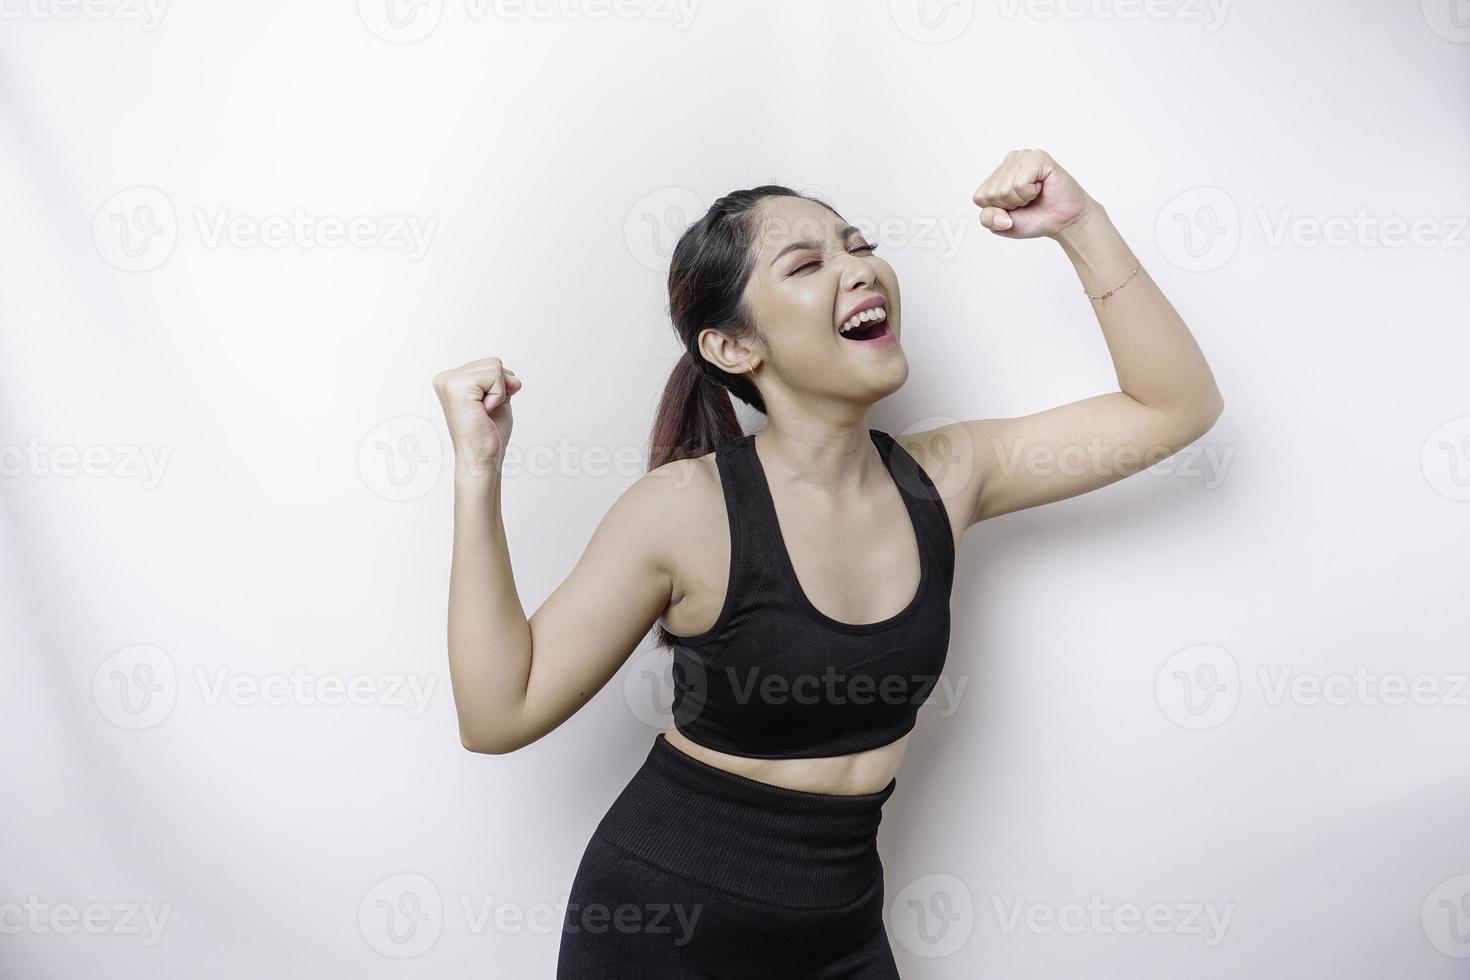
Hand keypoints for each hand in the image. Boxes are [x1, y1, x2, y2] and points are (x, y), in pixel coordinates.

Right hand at [431, 356, 522, 474]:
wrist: (481, 459)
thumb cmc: (488, 435)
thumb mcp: (497, 398)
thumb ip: (502, 380)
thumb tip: (513, 378)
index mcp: (451, 380)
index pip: (490, 365)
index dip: (500, 387)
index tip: (485, 409)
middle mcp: (445, 378)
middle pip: (494, 363)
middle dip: (500, 388)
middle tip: (486, 412)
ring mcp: (449, 381)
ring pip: (495, 366)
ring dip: (499, 392)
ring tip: (483, 412)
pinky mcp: (457, 387)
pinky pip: (495, 375)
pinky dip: (498, 395)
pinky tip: (483, 411)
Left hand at [972, 148, 1098, 240]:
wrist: (1063, 220)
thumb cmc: (1035, 218)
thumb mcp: (1002, 225)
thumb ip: (988, 219)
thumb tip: (1000, 215)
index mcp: (995, 177)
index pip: (980, 198)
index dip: (998, 211)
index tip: (1016, 208)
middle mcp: (1007, 163)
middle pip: (992, 194)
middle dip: (1011, 205)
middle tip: (1028, 201)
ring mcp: (1022, 157)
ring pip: (1005, 189)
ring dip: (1022, 199)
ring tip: (1035, 194)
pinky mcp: (1037, 157)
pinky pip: (1020, 183)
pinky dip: (1031, 193)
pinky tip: (1041, 187)